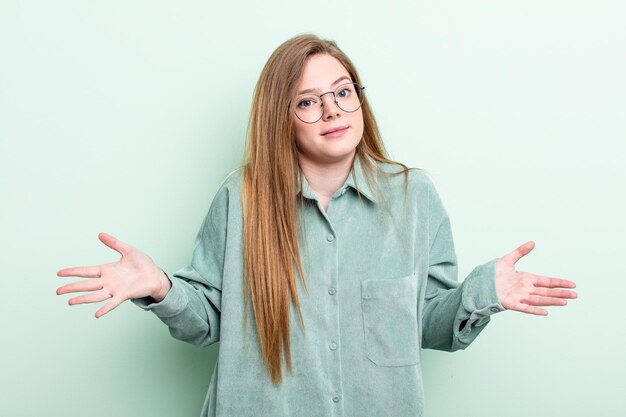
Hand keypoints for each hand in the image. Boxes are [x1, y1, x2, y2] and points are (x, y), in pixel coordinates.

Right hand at [56, 232, 171, 317]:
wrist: (155, 275)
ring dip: (83, 298)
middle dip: (72, 287)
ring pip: (95, 295)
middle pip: (86, 284)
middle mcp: (108, 281)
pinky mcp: (124, 295)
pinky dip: (105, 308)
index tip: (59, 273)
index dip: (73, 272)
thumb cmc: (143, 263)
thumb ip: (114, 243)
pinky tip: (97, 314)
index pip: (86, 271)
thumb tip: (100, 234)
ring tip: (70, 302)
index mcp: (107, 270)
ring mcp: (115, 289)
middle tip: (57, 291)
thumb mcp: (128, 250)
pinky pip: (112, 303)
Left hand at [495, 241, 576, 315]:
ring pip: (539, 300)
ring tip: (565, 302)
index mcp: (527, 279)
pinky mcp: (511, 303)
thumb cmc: (493, 273)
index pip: (547, 281)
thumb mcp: (507, 260)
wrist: (479, 283)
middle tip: (575, 295)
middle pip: (547, 292)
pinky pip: (525, 308)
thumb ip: (520, 252)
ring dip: (552, 301)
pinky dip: (535, 310)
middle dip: (561, 294)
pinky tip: (546, 312)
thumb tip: (533, 242)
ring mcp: (519, 297)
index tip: (572, 284)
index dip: (559, 283)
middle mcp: (526, 289)